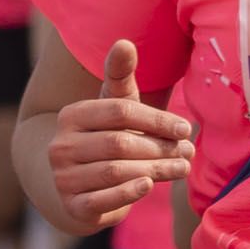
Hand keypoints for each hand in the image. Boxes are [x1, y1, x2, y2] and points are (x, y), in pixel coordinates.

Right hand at [37, 39, 194, 235]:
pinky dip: (129, 193)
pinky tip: (150, 184)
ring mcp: (63, 178)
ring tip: (182, 168)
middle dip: (160, 147)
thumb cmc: (106, 138)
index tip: (185, 128)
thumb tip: (124, 42)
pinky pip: (104, 200)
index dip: (157, 119)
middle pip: (120, 143)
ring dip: (156, 169)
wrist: (78, 185)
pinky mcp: (73, 206)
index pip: (120, 111)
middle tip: (188, 152)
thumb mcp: (114, 106)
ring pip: (116, 171)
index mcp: (71, 116)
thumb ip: (119, 75)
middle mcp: (61, 146)